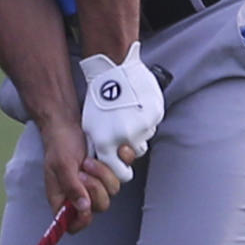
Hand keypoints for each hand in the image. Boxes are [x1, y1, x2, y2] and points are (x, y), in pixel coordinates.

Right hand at [41, 117, 134, 233]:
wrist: (69, 123)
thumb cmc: (59, 144)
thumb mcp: (60, 165)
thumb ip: (71, 186)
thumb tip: (82, 207)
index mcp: (64, 199)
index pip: (73, 224)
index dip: (80, 221)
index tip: (84, 206)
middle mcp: (82, 195)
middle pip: (100, 206)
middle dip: (94, 187)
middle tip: (83, 172)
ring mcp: (99, 183)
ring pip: (113, 190)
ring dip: (103, 173)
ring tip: (89, 160)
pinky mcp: (111, 171)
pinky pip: (124, 173)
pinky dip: (119, 162)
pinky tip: (107, 153)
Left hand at [79, 41, 164, 181]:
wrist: (113, 71)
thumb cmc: (98, 98)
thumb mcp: (89, 126)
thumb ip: (98, 147)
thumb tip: (103, 163)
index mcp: (106, 143)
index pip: (120, 173)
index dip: (120, 168)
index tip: (118, 161)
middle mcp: (126, 138)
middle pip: (134, 155)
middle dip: (130, 149)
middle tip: (124, 135)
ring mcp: (143, 127)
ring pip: (145, 138)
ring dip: (138, 131)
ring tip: (128, 114)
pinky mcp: (155, 115)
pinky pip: (153, 124)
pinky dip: (146, 118)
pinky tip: (136, 106)